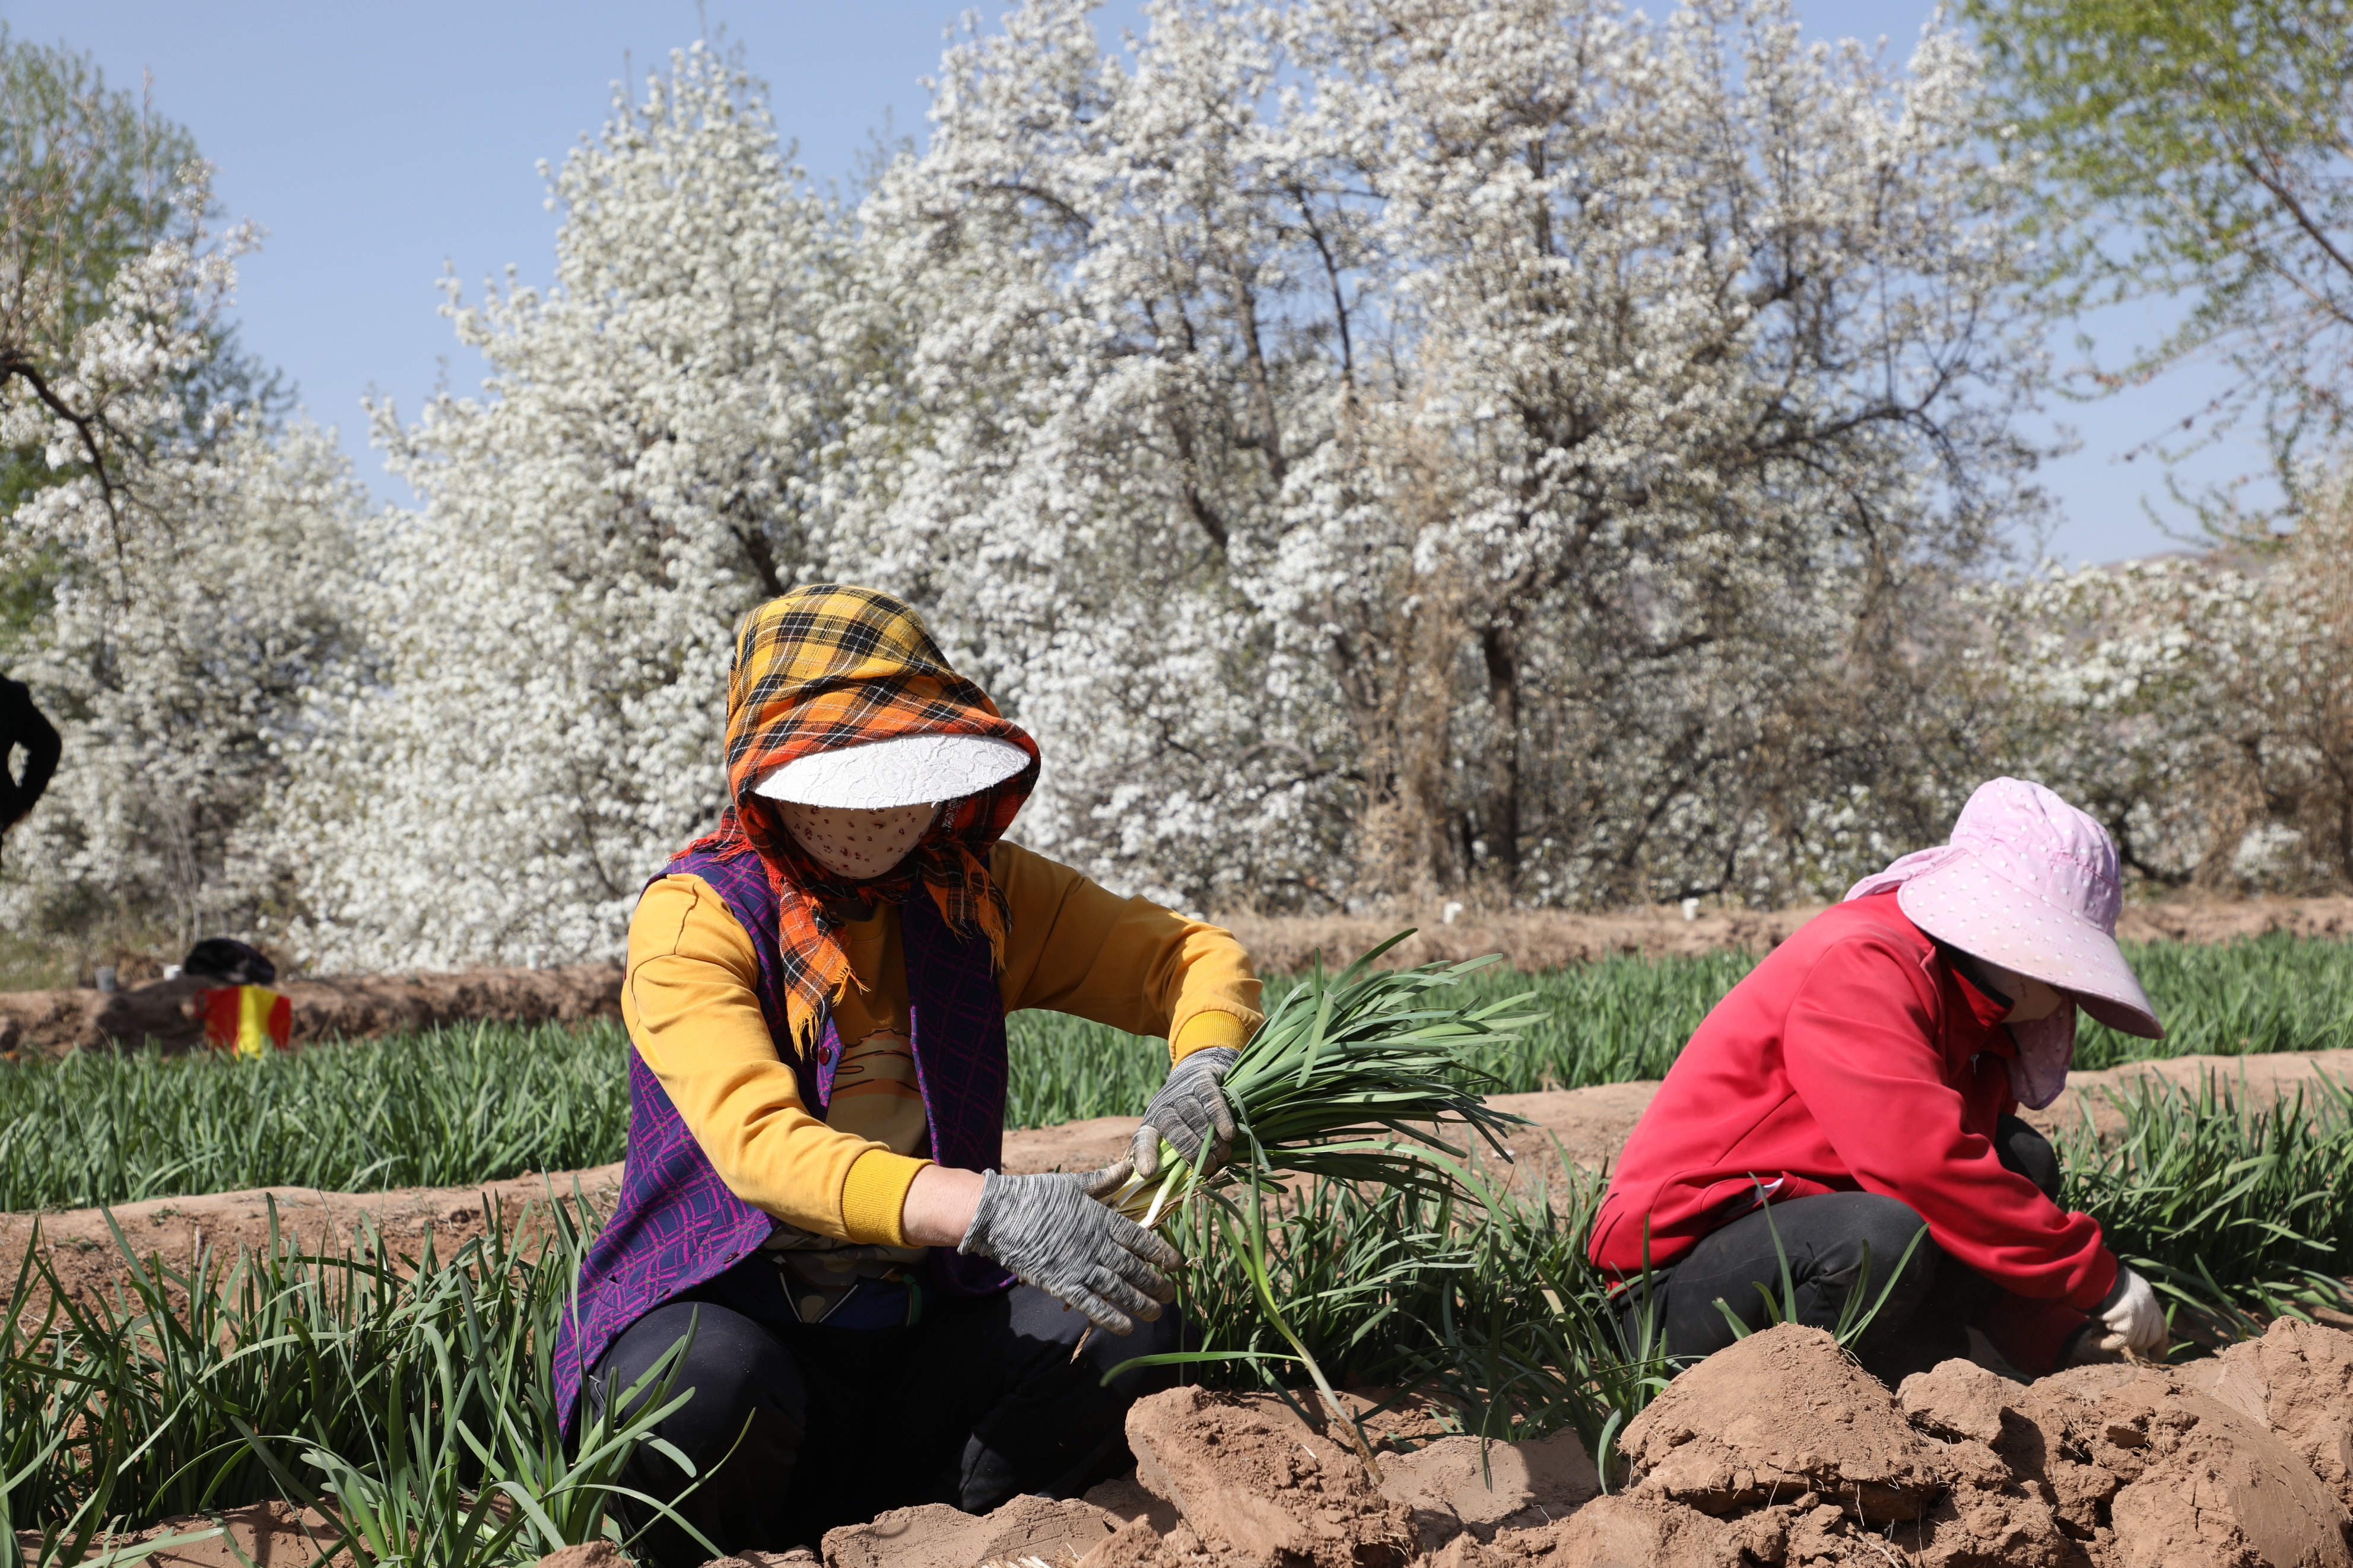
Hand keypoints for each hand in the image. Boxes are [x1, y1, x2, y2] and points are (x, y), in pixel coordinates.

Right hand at [958, 1163, 1180, 1334]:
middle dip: (1155, 1283)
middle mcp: (1096, 1245)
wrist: (1000, 1215)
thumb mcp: (1074, 1182)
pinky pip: (1091, 1305)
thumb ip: (1105, 1179)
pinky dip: (1110, 1318)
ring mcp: (1079, 1266)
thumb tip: (1131, 1167)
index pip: (1140, 1239)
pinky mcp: (1061, 1283)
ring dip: (1140, 1303)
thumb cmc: (1036, 1194)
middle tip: (1170, 1296)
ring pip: (1118, 1289)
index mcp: (1101, 1219)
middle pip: (1134, 1268)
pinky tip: (1126, 1328)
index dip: (1161, 1253)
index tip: (1177, 1265)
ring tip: (1157, 1315)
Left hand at [1131, 1046, 1238, 1179]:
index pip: (1144, 1138)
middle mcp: (1164, 1105)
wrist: (1199, 1068)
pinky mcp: (1202, 1078)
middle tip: (1210, 1166)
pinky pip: (1210, 1098)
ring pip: (1193, 1115)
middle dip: (1192, 1151)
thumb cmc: (1191, 1115)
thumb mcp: (1181, 1132)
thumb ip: (1182, 1154)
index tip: (1148, 1173)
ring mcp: (1182, 1090)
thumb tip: (1190, 1184)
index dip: (1145, 1155)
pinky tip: (1229, 1134)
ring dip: (1210, 1139)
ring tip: (1224, 1154)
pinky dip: (1220, 1117)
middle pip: (1174, 1129)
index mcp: (1153, 1121)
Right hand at [2087, 1265, 2166, 1357]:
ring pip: (2136, 1342)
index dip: (2159, 1343)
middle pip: (2151, 1337)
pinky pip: (2120, 1343)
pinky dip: (2106, 1345)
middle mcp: (2149, 1305)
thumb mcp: (2112, 1299)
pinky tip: (2093, 1341)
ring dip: (2117, 1346)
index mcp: (2145, 1295)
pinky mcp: (2130, 1323)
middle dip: (2138, 1349)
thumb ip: (2120, 1318)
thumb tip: (2116, 1345)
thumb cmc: (2094, 1281)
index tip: (2157, 1357)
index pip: (2160, 1324)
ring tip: (2096, 1340)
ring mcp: (2142, 1314)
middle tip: (2118, 1353)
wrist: (2088, 1272)